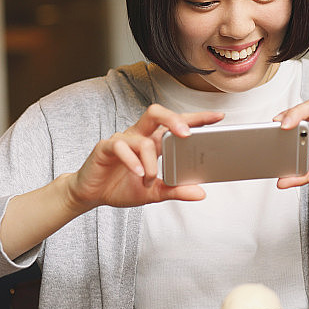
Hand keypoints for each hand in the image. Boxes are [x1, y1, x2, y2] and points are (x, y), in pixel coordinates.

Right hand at [66, 104, 223, 210]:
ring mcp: (122, 139)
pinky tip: (139, 174)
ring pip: (142, 138)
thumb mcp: (153, 192)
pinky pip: (121, 147)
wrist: (91, 195)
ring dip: (150, 162)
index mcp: (152, 142)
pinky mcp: (106, 147)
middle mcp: (138, 135)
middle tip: (187, 134)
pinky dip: (132, 161)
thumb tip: (200, 193)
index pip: (176, 124)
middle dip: (174, 119)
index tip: (218, 118)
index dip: (196, 118)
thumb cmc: (121, 187)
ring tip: (149, 180)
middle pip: (157, 113)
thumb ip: (175, 190)